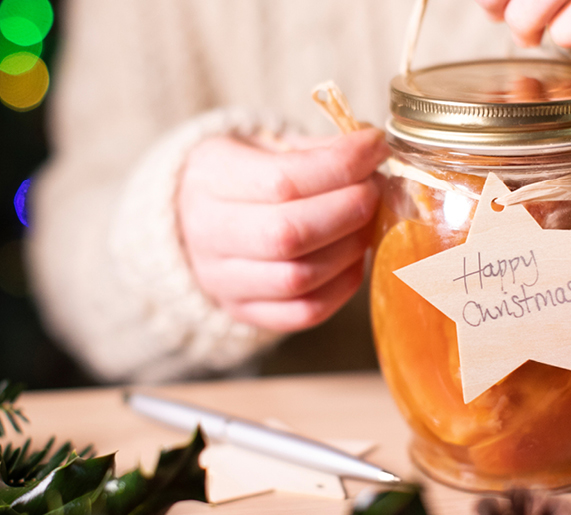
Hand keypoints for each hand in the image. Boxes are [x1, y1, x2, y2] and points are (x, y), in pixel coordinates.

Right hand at [178, 128, 387, 331]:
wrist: (194, 218)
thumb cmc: (244, 175)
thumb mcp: (267, 145)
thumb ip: (318, 150)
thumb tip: (374, 152)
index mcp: (211, 177)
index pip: (284, 180)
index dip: (341, 165)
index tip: (376, 147)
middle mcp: (208, 233)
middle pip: (289, 233)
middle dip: (349, 209)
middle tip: (375, 190)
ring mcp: (223, 280)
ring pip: (298, 278)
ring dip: (350, 248)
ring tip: (366, 223)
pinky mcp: (244, 311)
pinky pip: (304, 312)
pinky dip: (341, 287)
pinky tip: (353, 259)